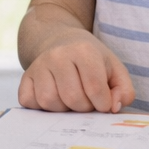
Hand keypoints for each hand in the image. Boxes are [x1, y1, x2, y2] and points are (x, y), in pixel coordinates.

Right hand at [18, 31, 134, 112]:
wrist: (58, 40)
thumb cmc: (90, 59)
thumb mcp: (114, 68)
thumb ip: (123, 90)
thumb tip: (113, 108)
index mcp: (84, 50)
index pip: (95, 89)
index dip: (103, 103)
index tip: (103, 102)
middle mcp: (58, 55)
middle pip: (73, 99)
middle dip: (84, 108)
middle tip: (86, 100)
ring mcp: (39, 65)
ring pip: (49, 102)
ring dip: (63, 109)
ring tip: (70, 98)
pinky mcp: (25, 77)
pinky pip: (29, 102)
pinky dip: (41, 107)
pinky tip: (53, 97)